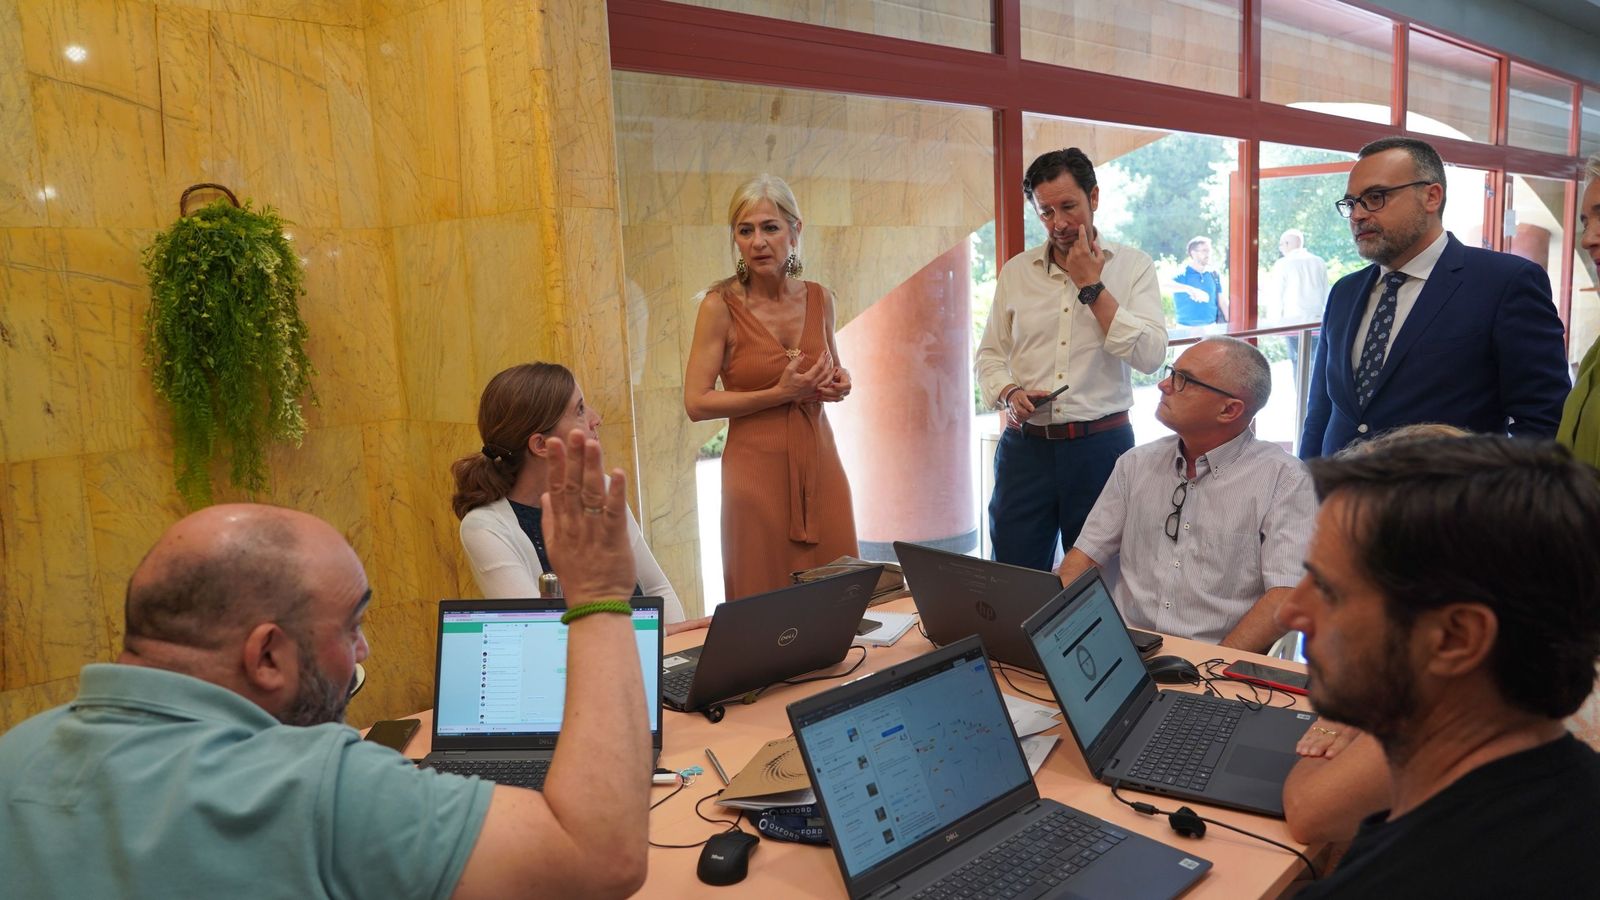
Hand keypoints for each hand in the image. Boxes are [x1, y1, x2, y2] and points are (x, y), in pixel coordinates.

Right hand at [540, 430, 637, 608]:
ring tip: (593, 445)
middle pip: (573, 485)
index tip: (554, 442)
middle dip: (573, 457)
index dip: (556, 464)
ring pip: (592, 493)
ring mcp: (593, 530)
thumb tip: (547, 496)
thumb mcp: (555, 547)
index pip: (557, 488)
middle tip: (574, 433)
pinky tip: (617, 473)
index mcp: (562, 525)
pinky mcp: (613, 538)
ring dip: (592, 467)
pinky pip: (613, 511)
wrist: (593, 604)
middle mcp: (575, 524)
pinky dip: (615, 492)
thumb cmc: (578, 577)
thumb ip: (550, 520)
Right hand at [777, 350, 832, 401]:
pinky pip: (825, 388)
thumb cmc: (785, 382)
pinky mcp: (814, 394)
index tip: (825, 352)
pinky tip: (831, 379)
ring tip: (833, 367)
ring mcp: (814, 390)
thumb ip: (796, 361)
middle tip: (829, 356)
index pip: (819, 366)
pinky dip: (829, 383)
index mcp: (808, 378)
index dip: (823, 358)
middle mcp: (813, 385)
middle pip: (825, 372)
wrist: (782, 395)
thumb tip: (803, 353)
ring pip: (827, 381)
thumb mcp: (789, 370)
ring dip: (831, 373)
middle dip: (828, 363)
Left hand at [817, 366, 850, 401]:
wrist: (835, 374)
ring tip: (817, 394)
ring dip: (826, 397)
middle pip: (839, 394)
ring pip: (835, 398)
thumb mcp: (836, 368)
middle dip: (829, 392)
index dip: (840, 386)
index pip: (847, 386)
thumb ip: (833, 369)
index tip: (832, 384)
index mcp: (848, 381)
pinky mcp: (836, 398)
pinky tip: (817, 398)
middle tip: (820, 390)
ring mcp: (842, 395)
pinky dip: (825, 399)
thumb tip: (828, 362)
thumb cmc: (835, 369)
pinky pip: (831, 400)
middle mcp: (847, 390)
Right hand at [1004, 388, 1050, 427]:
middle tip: (1032, 413)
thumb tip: (1053, 397)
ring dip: (1024, 417)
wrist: (1013, 395)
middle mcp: (1015, 401)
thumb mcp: (1033, 393)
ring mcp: (1012, 407)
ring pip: (1018, 415)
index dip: (1028, 405)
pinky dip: (1021, 419)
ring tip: (1029, 415)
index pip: (1023, 400)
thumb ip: (1043, 395)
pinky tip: (1024, 418)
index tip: (1032, 409)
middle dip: (1027, 414)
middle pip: (1020, 410)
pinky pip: (1016, 419)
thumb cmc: (1025, 395)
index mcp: (1021, 395)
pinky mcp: (1010, 412)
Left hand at [1064, 224, 1104, 287]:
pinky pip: (1069, 255)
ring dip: (1077, 249)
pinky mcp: (1067, 263)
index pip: (1082, 237)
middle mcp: (1076, 253)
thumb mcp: (1101, 259)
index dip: (1081, 230)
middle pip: (1076, 242)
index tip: (1081, 226)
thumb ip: (1097, 248)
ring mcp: (1070, 258)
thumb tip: (1093, 242)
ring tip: (1083, 257)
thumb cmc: (1095, 271)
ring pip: (1072, 248)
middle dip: (1081, 243)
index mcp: (1085, 251)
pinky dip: (1073, 255)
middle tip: (1086, 249)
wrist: (1087, 284)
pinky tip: (1078, 261)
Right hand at [1296, 720, 1359, 757]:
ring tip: (1304, 752)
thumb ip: (1359, 748)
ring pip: (1317, 733)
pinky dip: (1304, 740)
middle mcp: (1340, 726)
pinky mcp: (1319, 723)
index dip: (1336, 748)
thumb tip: (1355, 760)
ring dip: (1309, 743)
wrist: (1356, 713)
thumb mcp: (1363, 738)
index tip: (1329, 755)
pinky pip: (1310, 731)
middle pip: (1329, 736)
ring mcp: (1329, 724)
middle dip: (1320, 745)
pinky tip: (1300, 748)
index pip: (1344, 739)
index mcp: (1353, 731)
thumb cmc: (1360, 733)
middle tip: (1314, 753)